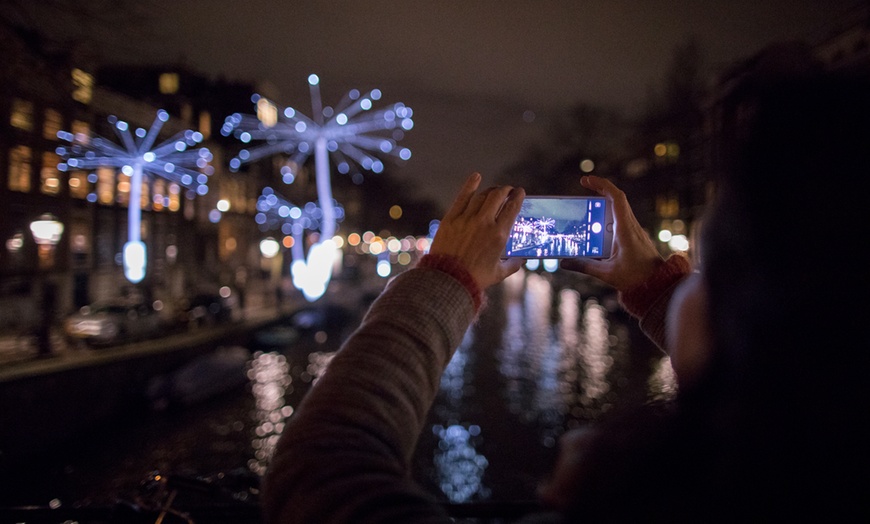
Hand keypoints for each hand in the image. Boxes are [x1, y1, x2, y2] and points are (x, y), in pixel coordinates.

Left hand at [428, 172, 525, 289]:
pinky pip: (462, 197)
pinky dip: (470, 185)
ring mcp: (467, 219)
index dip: (518, 197)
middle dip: (506, 190)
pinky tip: (476, 176)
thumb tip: (521, 260)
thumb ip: (512, 265)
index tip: (520, 192)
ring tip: (494, 190)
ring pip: (482, 195)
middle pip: (498, 196)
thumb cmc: (475, 278)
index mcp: (499, 235)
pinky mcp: (451, 218)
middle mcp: (485, 223)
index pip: (512, 208)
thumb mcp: (498, 273)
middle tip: (508, 190)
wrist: (448, 279)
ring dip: (491, 190)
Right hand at [560, 175, 662, 291]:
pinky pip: (620, 220)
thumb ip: (584, 266)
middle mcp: (631, 226)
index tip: (586, 180)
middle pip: (617, 199)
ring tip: (586, 205)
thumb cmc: (636, 278)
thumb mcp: (606, 273)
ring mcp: (634, 230)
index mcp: (625, 229)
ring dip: (604, 202)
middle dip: (600, 188)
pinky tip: (597, 226)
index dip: (601, 185)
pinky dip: (608, 216)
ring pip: (619, 208)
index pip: (616, 198)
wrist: (658, 285)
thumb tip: (564, 262)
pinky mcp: (634, 237)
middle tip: (583, 185)